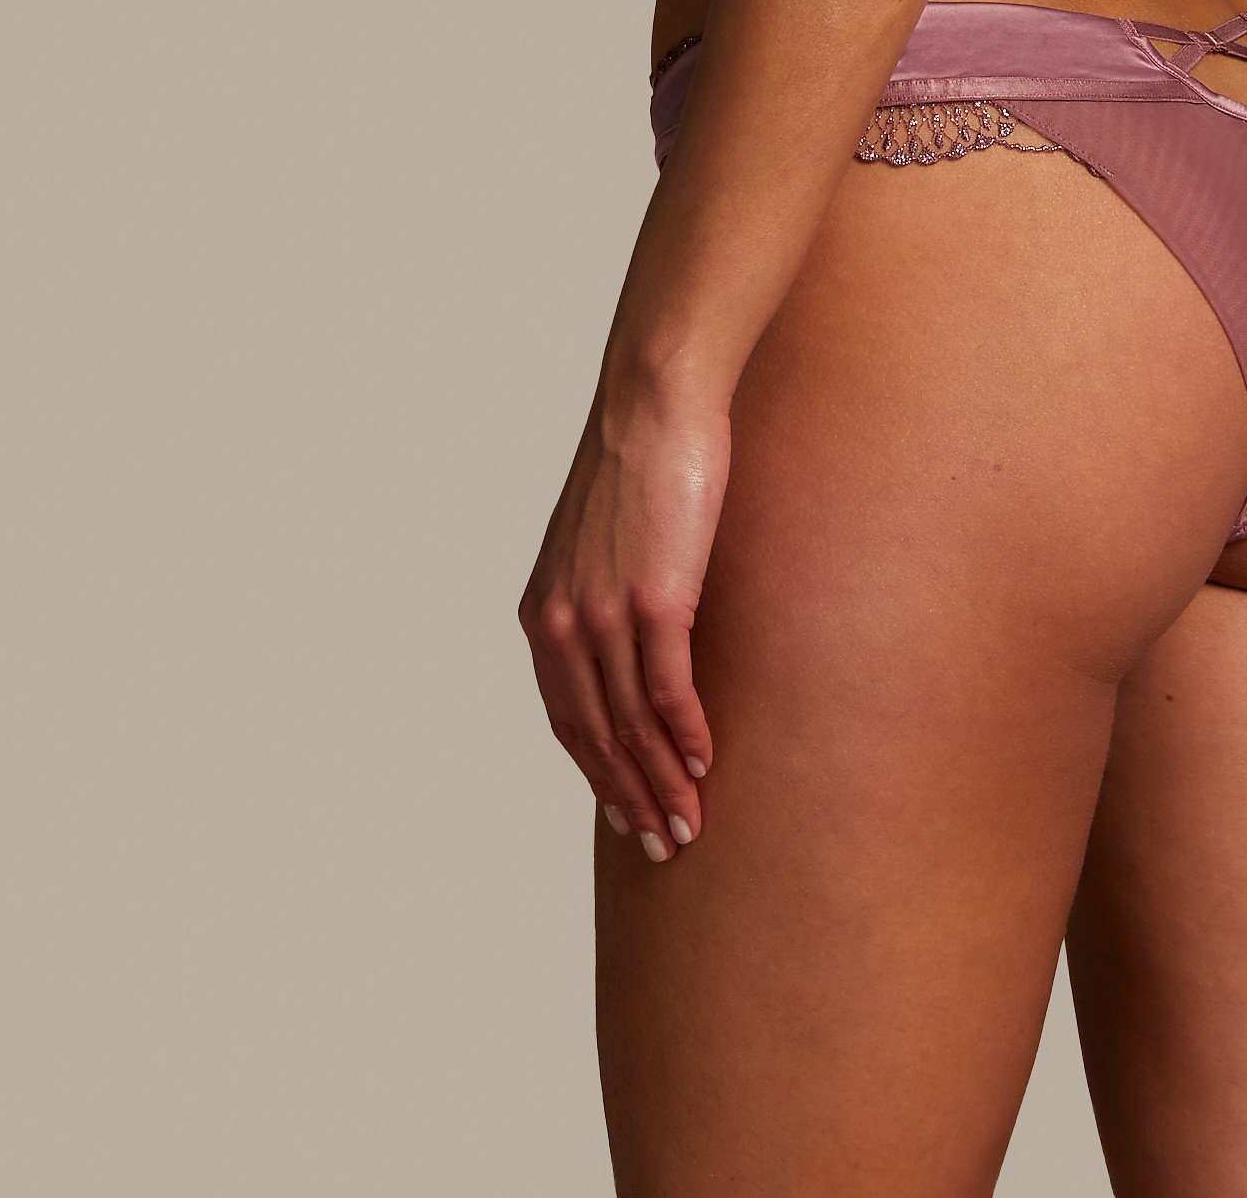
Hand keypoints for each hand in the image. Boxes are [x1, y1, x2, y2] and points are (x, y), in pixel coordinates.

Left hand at [518, 377, 729, 860]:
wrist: (652, 402)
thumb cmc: (638, 461)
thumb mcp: (602, 542)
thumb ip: (604, 594)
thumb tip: (632, 636)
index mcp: (542, 613)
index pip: (566, 717)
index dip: (596, 773)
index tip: (624, 812)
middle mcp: (562, 622)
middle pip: (594, 736)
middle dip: (629, 796)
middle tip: (663, 843)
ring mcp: (604, 615)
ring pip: (630, 725)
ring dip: (661, 782)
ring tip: (690, 822)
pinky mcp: (653, 600)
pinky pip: (666, 690)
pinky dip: (684, 735)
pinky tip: (703, 761)